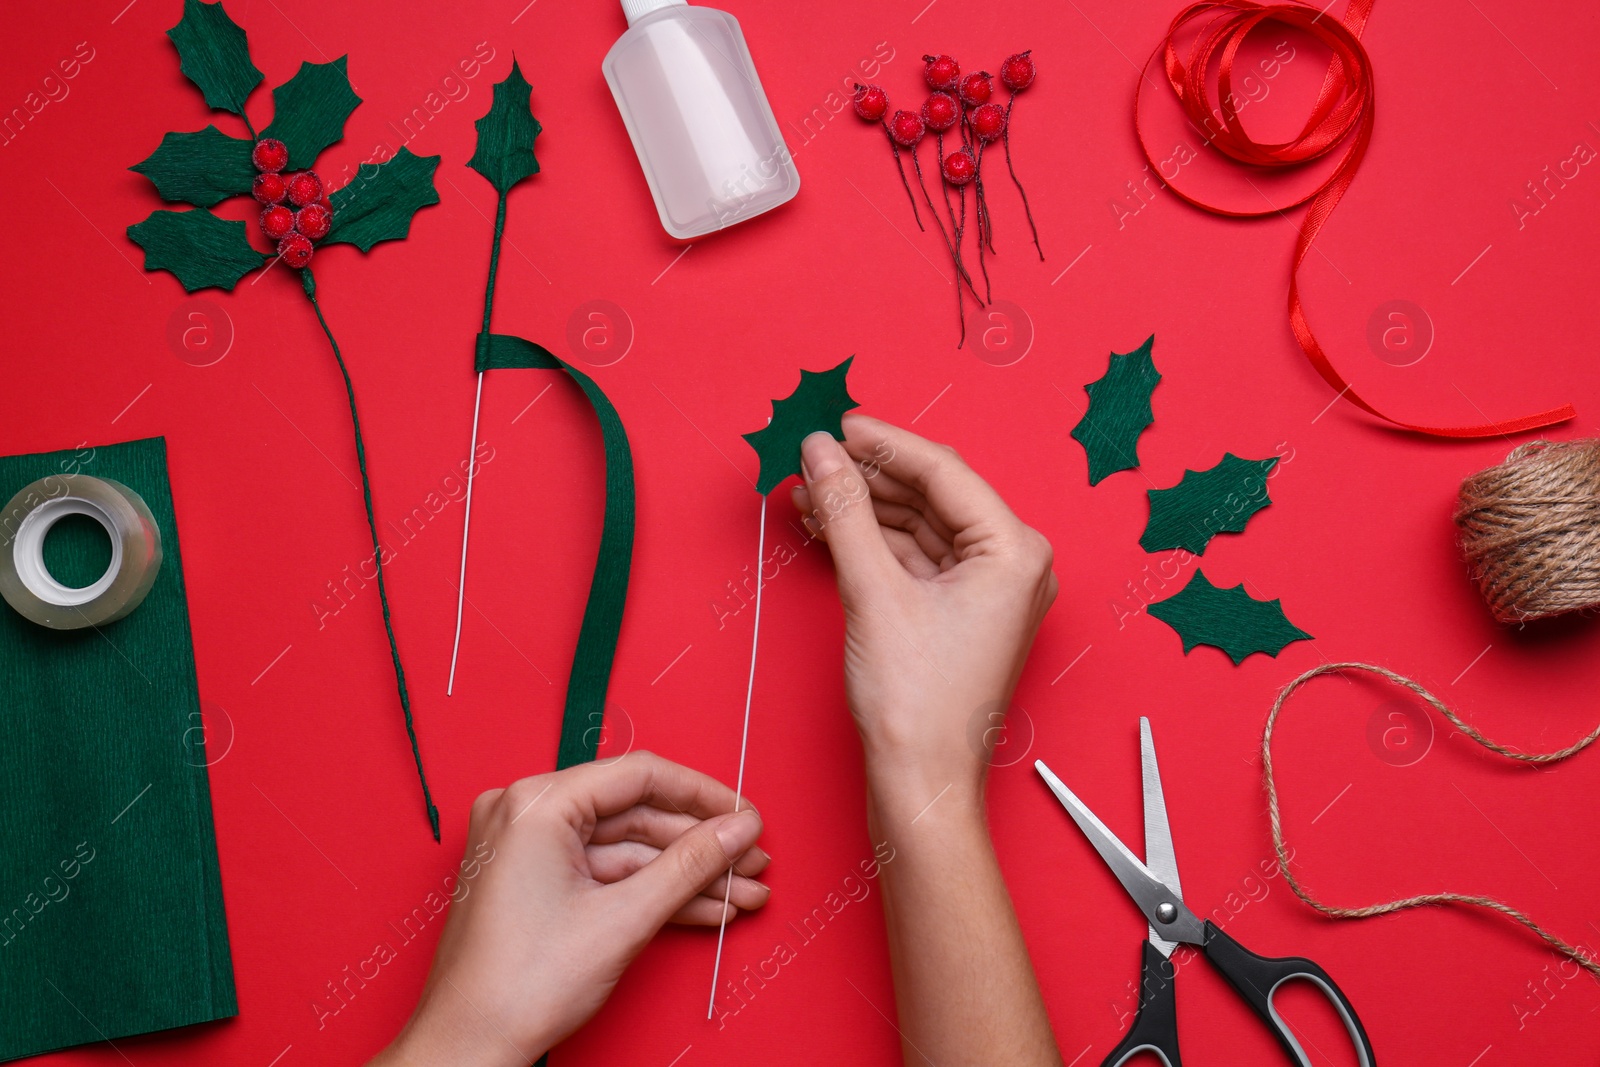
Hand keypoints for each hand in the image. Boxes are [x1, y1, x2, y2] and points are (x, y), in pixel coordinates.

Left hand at [368, 753, 768, 1066]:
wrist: (469, 1048)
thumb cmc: (517, 987)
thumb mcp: (624, 919)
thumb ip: (690, 864)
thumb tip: (736, 829)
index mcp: (534, 803)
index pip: (638, 775)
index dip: (703, 796)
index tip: (744, 816)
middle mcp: (526, 814)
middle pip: (636, 813)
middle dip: (701, 846)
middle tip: (752, 863)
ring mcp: (528, 848)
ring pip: (627, 849)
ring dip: (686, 874)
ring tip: (741, 893)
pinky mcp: (535, 881)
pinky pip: (606, 873)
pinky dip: (652, 891)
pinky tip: (705, 907)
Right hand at [793, 415, 1064, 1066]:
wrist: (920, 783)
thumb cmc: (916, 703)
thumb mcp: (873, 591)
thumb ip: (846, 511)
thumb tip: (822, 454)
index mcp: (1014, 551)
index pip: (944, 472)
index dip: (885, 444)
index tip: (839, 425)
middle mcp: (1013, 566)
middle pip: (933, 497)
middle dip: (869, 478)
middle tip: (815, 458)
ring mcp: (989, 593)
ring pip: (920, 528)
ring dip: (865, 510)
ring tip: (810, 494)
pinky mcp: (962, 615)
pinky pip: (916, 561)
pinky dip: (874, 544)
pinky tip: (830, 528)